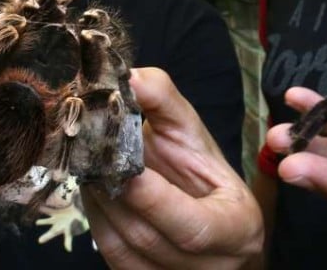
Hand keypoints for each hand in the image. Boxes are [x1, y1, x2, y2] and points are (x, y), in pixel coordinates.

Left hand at [82, 67, 261, 268]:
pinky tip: (93, 189)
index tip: (125, 166)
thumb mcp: (191, 130)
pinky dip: (96, 220)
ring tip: (88, 165)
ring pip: (123, 249)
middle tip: (90, 153)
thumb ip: (162, 99)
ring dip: (98, 204)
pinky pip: (111, 256)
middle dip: (114, 194)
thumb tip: (129, 76)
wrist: (203, 209)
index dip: (154, 201)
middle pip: (149, 238)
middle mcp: (212, 266)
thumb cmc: (201, 170)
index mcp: (237, 228)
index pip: (194, 228)